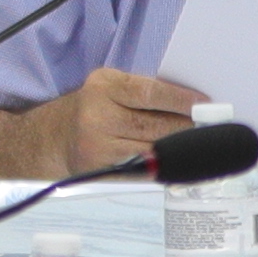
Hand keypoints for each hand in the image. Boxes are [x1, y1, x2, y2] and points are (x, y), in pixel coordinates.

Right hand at [5, 67, 204, 178]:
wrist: (49, 139)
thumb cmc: (91, 110)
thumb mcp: (108, 89)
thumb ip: (142, 93)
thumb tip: (192, 105)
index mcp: (103, 86)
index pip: (150, 92)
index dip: (181, 100)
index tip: (205, 105)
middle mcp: (97, 114)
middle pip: (154, 124)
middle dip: (186, 128)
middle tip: (208, 128)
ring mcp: (97, 145)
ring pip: (151, 150)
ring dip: (176, 149)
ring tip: (194, 146)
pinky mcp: (99, 170)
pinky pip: (140, 171)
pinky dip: (160, 168)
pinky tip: (174, 163)